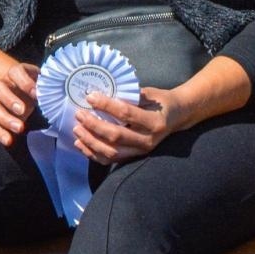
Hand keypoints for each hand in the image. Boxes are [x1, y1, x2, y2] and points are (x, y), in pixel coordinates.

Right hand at [0, 63, 40, 146]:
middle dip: (10, 99)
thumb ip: (48, 84)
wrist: (21, 89)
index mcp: (16, 73)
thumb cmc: (37, 85)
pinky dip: (1, 133)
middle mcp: (4, 85)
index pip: (15, 72)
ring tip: (19, 128)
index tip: (35, 93)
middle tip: (23, 110)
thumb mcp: (42, 80)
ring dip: (5, 118)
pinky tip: (9, 140)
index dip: (24, 82)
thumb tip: (64, 91)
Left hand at [71, 87, 188, 164]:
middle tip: (79, 114)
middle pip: (115, 136)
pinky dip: (93, 153)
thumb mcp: (149, 93)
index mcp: (154, 122)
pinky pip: (110, 160)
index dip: (106, 105)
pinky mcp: (134, 157)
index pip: (126, 114)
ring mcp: (141, 152)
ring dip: (90, 142)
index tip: (90, 97)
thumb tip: (102, 93)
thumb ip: (129, 95)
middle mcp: (148, 140)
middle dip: (94, 125)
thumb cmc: (161, 101)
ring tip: (77, 130)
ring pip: (111, 152)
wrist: (177, 117)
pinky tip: (81, 144)